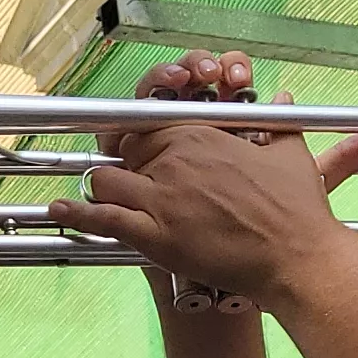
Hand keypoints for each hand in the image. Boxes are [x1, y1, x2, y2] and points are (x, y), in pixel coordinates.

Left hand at [50, 49, 357, 310]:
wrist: (296, 257)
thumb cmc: (297, 209)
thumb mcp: (289, 152)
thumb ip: (278, 122)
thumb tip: (280, 100)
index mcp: (200, 134)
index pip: (150, 124)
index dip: (144, 138)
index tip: (144, 149)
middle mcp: (174, 159)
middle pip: (125, 151)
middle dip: (125, 163)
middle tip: (132, 179)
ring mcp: (161, 197)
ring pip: (106, 179)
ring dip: (102, 186)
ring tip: (102, 195)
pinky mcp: (156, 235)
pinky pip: (103, 219)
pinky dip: (77, 215)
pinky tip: (60, 211)